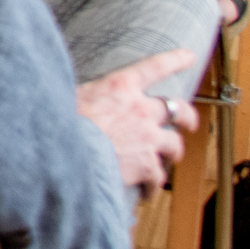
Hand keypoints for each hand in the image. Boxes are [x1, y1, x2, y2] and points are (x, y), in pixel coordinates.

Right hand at [74, 51, 201, 193]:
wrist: (64, 154)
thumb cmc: (60, 124)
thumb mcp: (71, 95)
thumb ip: (86, 95)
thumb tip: (74, 94)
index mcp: (121, 86)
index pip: (155, 66)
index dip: (175, 60)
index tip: (189, 57)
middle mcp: (141, 109)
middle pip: (178, 109)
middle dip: (187, 116)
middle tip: (189, 122)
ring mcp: (148, 138)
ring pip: (175, 145)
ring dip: (172, 154)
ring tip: (167, 162)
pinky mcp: (148, 166)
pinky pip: (159, 178)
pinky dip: (152, 185)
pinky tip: (145, 191)